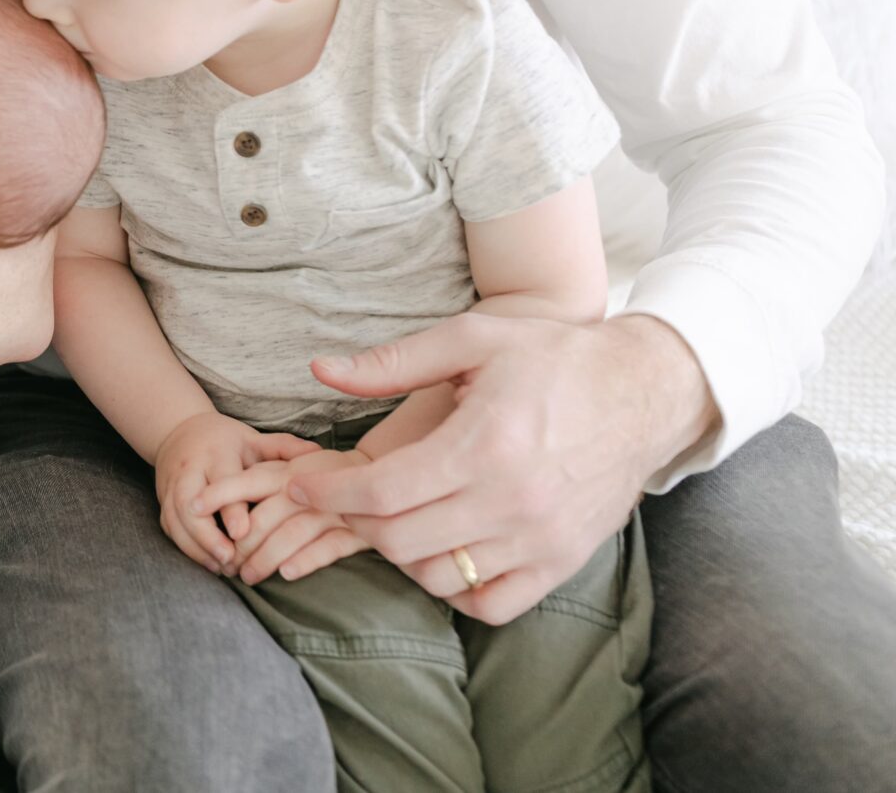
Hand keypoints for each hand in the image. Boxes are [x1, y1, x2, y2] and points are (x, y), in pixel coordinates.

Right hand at [152, 411, 320, 574]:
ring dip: (196, 547)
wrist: (180, 432)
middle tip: (230, 560)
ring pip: (175, 519)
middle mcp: (189, 469)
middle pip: (188, 503)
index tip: (242, 533)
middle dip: (206, 535)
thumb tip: (318, 452)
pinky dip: (186, 548)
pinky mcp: (163, 500)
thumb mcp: (254, 439)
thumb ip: (284, 447)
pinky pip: (169, 527)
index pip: (221, 481)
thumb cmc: (227, 441)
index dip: (230, 508)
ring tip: (222, 568)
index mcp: (216, 453)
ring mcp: (172, 485)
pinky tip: (209, 564)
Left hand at [195, 447, 370, 583]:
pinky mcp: (357, 531)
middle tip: (226, 564)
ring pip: (292, 534)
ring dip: (266, 559)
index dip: (219, 493)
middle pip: (267, 516)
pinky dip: (305, 561)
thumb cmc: (315, 476)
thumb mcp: (285, 470)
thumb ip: (256, 482)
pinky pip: (328, 548)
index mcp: (286, 470)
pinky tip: (286, 574)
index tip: (192, 506)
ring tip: (247, 576)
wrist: (373, 474)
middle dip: (242, 545)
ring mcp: (334, 509)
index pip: (247, 481)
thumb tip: (205, 501)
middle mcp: (309, 487)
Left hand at [288, 312, 711, 622]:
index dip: (328, 494)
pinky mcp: (563, 562)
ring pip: (438, 576)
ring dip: (398, 553)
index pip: (383, 492)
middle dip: (352, 520)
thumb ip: (393, 362)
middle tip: (338, 498)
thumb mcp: (473, 340)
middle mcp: (513, 502)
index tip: (299, 486)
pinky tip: (440, 549)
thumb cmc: (554, 357)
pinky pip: (491, 604)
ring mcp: (542, 539)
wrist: (644, 391)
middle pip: (400, 540)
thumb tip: (320, 369)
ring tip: (388, 517)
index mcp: (485, 445)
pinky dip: (453, 588)